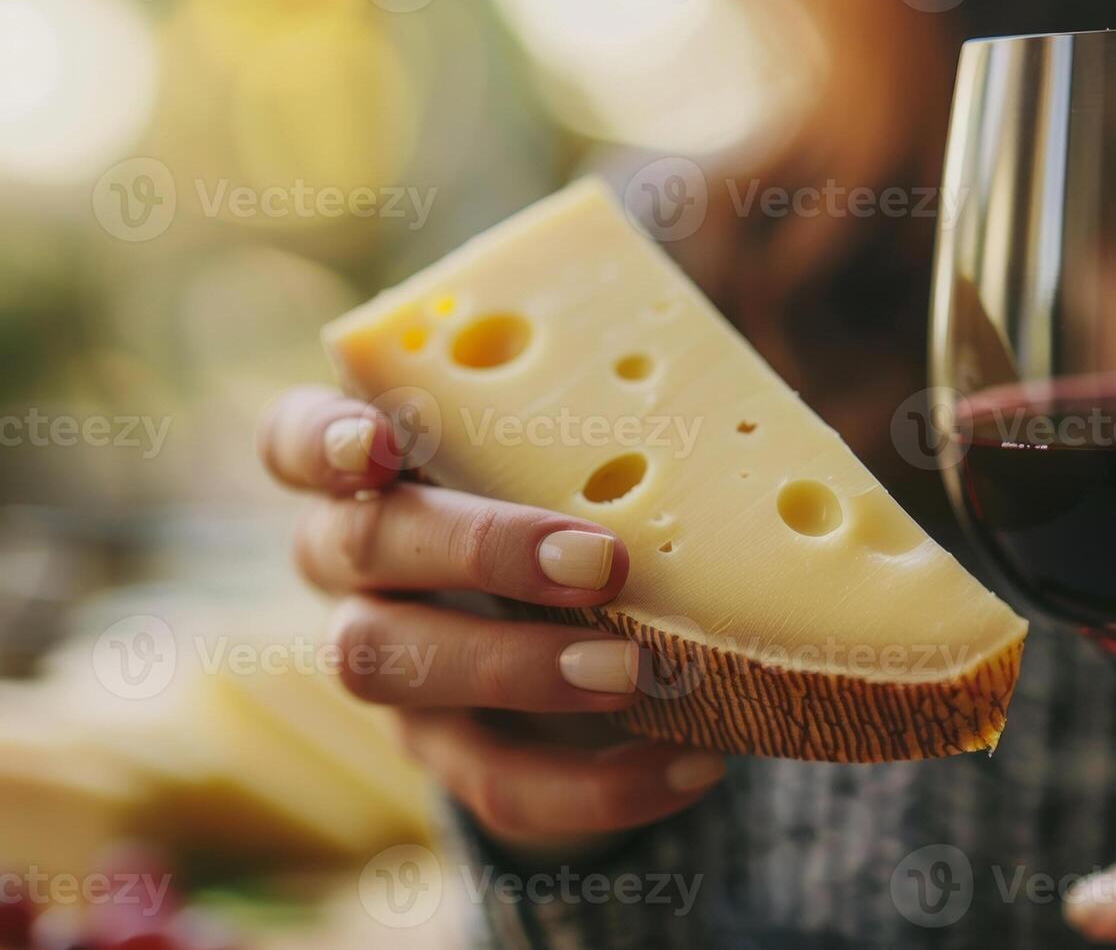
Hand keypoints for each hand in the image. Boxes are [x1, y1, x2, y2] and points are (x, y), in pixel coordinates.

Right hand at [256, 386, 725, 848]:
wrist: (608, 620)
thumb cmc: (586, 491)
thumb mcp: (592, 454)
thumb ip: (614, 429)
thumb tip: (733, 415)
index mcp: (377, 465)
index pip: (295, 441)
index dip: (321, 441)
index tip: (379, 442)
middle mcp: (353, 562)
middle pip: (356, 548)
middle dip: (477, 551)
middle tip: (597, 562)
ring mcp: (387, 660)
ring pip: (390, 669)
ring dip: (515, 670)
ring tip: (632, 670)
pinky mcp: (443, 752)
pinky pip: (492, 782)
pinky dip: (595, 787)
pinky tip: (690, 763)